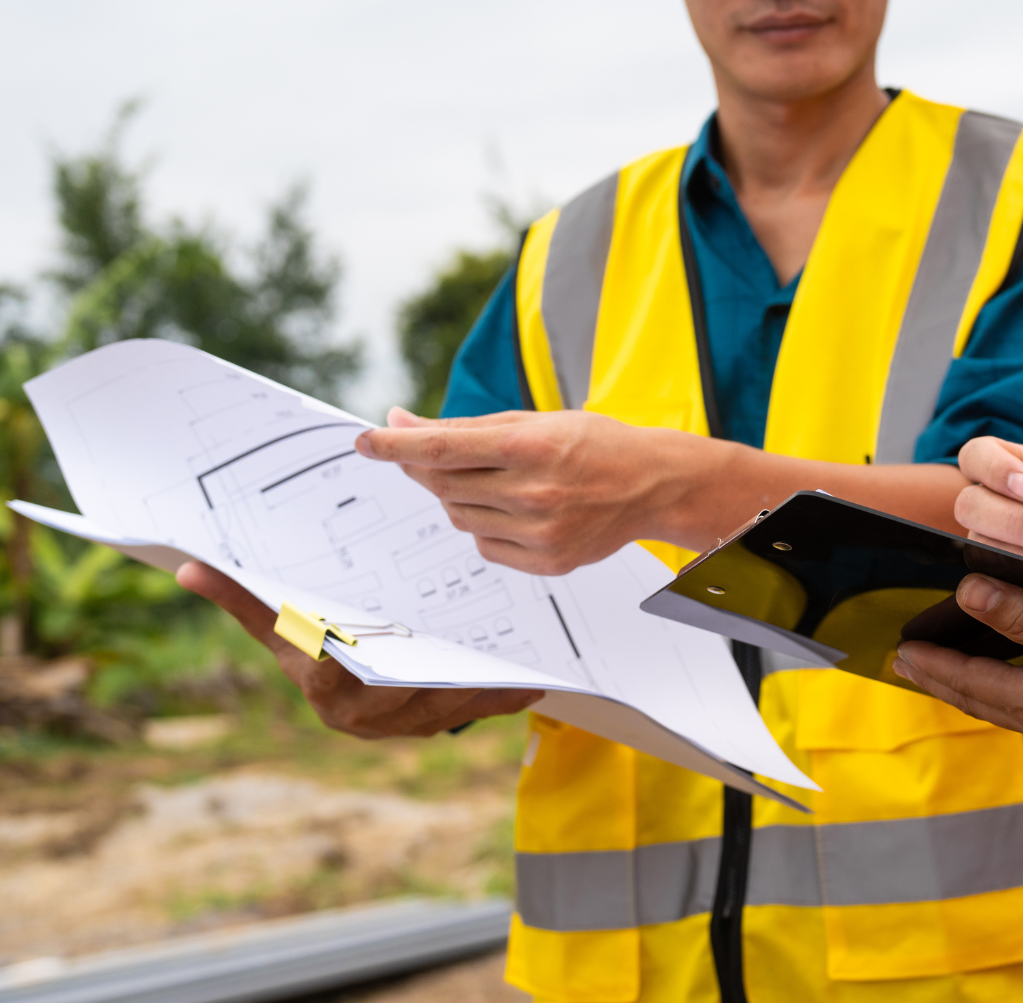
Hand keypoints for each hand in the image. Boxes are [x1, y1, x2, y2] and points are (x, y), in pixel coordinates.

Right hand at [176, 562, 543, 738]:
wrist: (356, 694)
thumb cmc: (319, 647)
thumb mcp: (284, 627)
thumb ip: (246, 598)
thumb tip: (187, 565)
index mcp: (323, 687)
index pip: (341, 669)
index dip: (362, 652)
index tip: (382, 631)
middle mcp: (365, 715)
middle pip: (408, 684)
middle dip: (440, 658)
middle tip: (472, 630)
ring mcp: (407, 724)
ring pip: (451, 699)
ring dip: (483, 676)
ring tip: (515, 647)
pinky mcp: (445, 723)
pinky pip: (481, 706)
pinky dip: (505, 691)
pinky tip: (534, 675)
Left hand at [357, 407, 972, 574]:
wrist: (658, 485)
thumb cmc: (595, 442)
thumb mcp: (537, 420)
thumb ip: (469, 427)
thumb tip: (403, 423)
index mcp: (531, 447)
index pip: (444, 447)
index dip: (397, 446)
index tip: (365, 441)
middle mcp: (533, 493)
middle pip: (446, 486)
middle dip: (425, 468)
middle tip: (421, 453)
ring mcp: (541, 533)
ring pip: (462, 518)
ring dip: (459, 498)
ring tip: (492, 482)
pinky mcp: (547, 562)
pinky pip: (487, 546)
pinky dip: (486, 527)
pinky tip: (513, 510)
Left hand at [891, 574, 1022, 796]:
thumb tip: (968, 594)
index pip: (968, 682)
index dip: (933, 665)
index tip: (900, 653)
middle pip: (981, 701)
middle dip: (944, 681)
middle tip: (910, 668)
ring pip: (1010, 709)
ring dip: (977, 690)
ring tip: (957, 677)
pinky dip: (1015, 697)